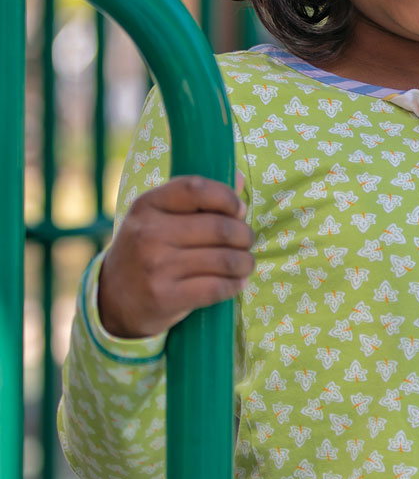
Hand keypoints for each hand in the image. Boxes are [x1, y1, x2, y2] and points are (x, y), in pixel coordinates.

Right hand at [98, 175, 253, 338]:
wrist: (112, 300)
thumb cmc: (146, 251)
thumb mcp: (158, 217)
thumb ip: (196, 198)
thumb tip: (238, 178)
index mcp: (147, 205)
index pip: (196, 189)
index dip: (228, 197)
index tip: (239, 210)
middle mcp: (149, 233)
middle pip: (219, 227)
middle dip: (244, 235)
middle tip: (246, 241)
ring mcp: (155, 266)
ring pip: (224, 259)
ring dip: (245, 262)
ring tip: (245, 263)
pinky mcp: (164, 297)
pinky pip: (217, 288)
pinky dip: (235, 285)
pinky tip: (237, 283)